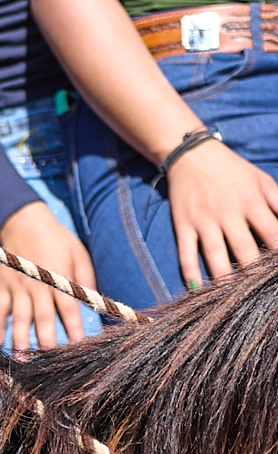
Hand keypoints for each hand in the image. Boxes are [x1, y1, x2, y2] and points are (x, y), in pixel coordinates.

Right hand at [0, 200, 97, 353]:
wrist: (23, 221)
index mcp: (58, 279)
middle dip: (47, 341)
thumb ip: (86, 279)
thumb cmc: (57, 238)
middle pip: (43, 319)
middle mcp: (37, 286)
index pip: (68, 309)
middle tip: (50, 362)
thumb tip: (92, 301)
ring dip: (20, 339)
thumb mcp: (79, 253)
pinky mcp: (3, 286)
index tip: (79, 346)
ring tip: (21, 360)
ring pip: (19, 318)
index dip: (74, 329)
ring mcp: (17, 287)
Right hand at [166, 137, 277, 288]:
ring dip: (226, 280)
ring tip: (234, 299)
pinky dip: (190, 273)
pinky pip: (186, 252)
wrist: (190, 154)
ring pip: (216, 256)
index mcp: (251, 201)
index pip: (273, 235)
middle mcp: (228, 213)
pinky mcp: (184, 225)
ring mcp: (204, 221)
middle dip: (255, 274)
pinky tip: (197, 291)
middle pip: (246, 251)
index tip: (277, 273)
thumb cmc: (233, 170)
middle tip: (260, 292)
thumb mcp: (262, 181)